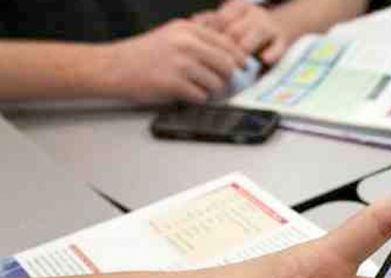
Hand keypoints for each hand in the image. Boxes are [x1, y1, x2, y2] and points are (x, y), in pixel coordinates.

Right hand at [101, 19, 245, 102]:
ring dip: (211, 90)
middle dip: (227, 77)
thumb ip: (198, 40)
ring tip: (197, 87)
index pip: (227, 45)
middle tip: (221, 83)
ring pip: (217, 83)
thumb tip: (231, 54)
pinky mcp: (174, 83)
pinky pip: (202, 96)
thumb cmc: (143, 54)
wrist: (113, 67)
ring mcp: (180, 63)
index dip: (238, 58)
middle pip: (228, 65)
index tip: (242, 67)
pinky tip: (185, 93)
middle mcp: (186, 43)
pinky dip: (197, 98)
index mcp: (188, 29)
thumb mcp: (171, 35)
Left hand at [199, 0, 290, 64]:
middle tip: (214, 62)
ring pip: (257, 34)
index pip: (221, 18)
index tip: (201, 48)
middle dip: (226, 46)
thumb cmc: (246, 28)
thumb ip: (211, 21)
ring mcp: (270, 28)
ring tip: (236, 66)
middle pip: (237, 28)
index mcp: (239, 7)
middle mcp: (255, 15)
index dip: (211, 33)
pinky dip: (272, 53)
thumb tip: (191, 21)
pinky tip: (264, 60)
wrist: (282, 25)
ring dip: (245, 49)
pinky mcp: (283, 41)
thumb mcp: (229, 19)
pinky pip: (278, 47)